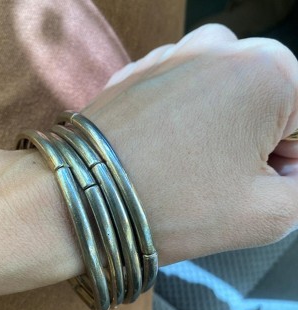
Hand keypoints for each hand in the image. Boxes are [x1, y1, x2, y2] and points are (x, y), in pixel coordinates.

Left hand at [82, 24, 297, 264]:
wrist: (81, 197)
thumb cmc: (174, 205)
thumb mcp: (267, 214)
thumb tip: (288, 172)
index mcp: (269, 71)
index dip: (284, 167)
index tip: (250, 188)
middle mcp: (220, 47)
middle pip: (262, 109)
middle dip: (250, 149)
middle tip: (214, 185)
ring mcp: (171, 54)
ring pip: (219, 103)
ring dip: (215, 138)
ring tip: (183, 173)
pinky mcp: (138, 72)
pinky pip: (179, 101)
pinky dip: (179, 128)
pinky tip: (159, 157)